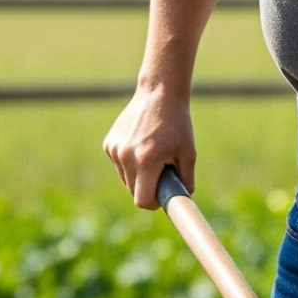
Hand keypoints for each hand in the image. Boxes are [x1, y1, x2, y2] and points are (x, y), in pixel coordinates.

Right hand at [103, 80, 196, 208]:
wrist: (158, 95)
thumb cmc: (177, 125)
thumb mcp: (189, 154)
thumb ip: (185, 181)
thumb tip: (181, 202)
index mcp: (146, 161)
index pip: (142, 200)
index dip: (153, 203)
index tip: (161, 197)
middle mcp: (126, 156)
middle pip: (134, 191)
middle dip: (147, 188)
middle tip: (161, 173)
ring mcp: (114, 149)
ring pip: (126, 180)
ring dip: (138, 176)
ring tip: (152, 156)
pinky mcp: (108, 144)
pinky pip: (119, 166)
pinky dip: (130, 163)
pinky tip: (140, 146)